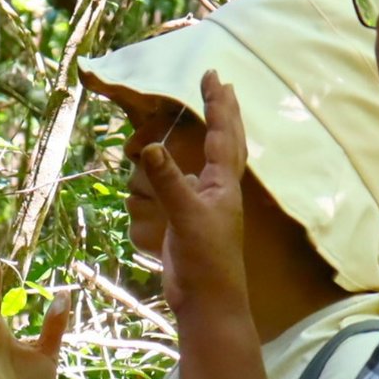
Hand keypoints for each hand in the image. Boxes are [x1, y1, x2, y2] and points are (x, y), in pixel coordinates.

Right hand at [143, 70, 250, 314]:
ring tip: (212, 116)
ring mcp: (208, 206)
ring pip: (214, 161)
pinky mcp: (192, 222)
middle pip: (228, 142)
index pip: (223, 134)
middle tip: (220, 84)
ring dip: (213, 136)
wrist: (207, 303)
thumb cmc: (205, 261)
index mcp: (224, 185)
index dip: (218, 104)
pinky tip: (185, 168)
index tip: (213, 75)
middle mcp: (220, 190)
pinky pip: (193, 183)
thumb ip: (168, 182)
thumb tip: (150, 147)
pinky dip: (189, 167)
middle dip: (225, 112)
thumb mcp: (185, 217)